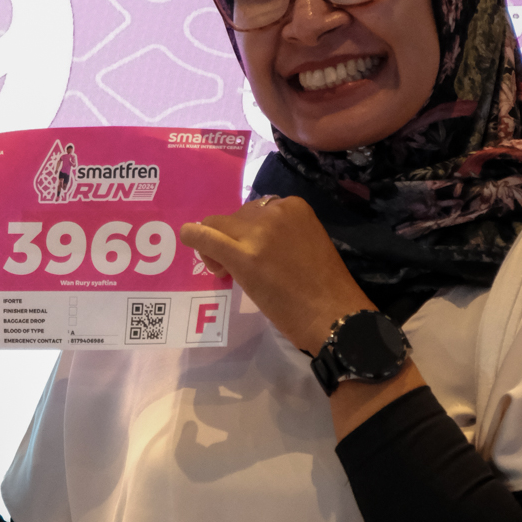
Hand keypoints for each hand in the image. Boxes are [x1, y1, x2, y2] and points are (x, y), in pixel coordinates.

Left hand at [180, 196, 424, 439]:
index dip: (248, 231)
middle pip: (236, 217)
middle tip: (234, 267)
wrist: (334, 315)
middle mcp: (274, 212)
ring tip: (224, 270)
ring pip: (217, 225)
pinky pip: (207, 237)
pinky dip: (194, 236)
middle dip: (230, 237)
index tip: (253, 252)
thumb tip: (250, 240)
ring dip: (214, 244)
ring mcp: (258, 233)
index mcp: (294, 206)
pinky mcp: (243, 256)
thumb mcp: (307, 243)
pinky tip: (188, 238)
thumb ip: (280, 234)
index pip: (256, 210)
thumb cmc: (325, 288)